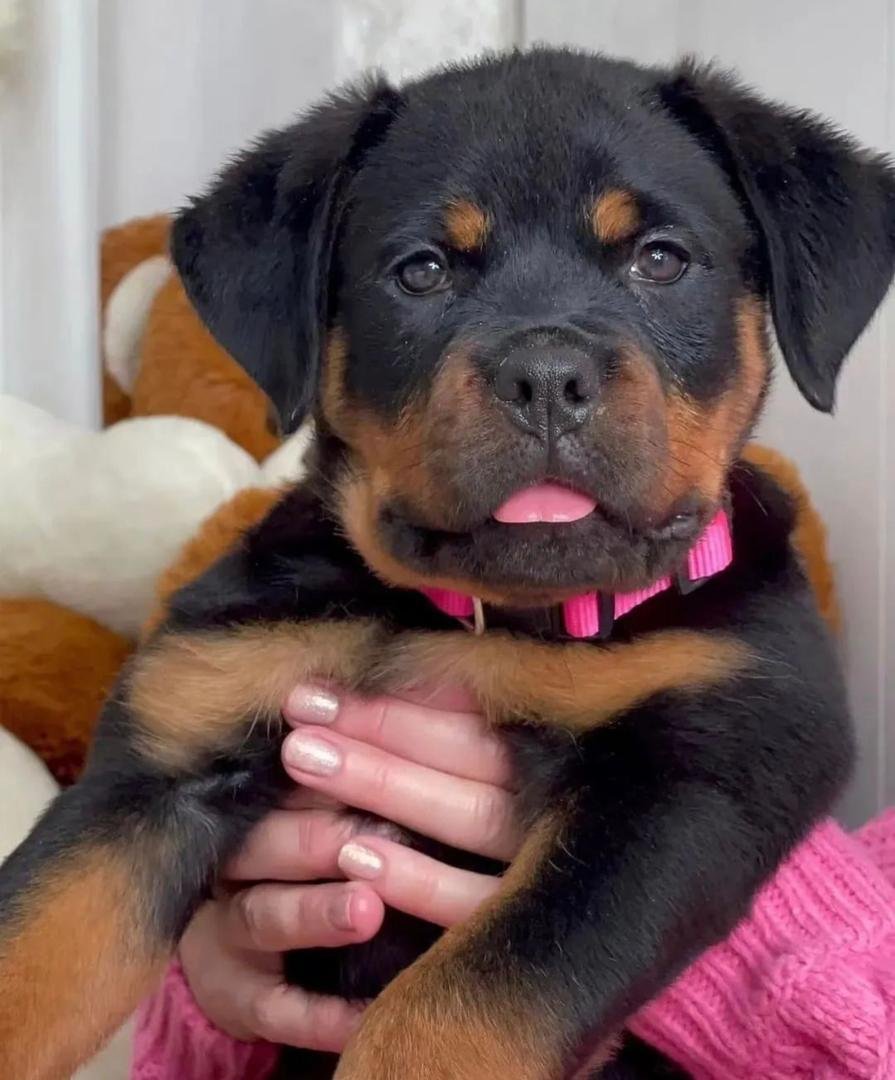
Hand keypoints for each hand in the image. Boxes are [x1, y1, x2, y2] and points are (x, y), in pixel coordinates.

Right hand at [179, 685, 517, 1050]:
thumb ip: (370, 743)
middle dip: (314, 830)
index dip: (328, 760)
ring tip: (368, 906)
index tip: (361, 743)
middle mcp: (236, 863)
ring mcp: (234, 935)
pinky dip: (321, 1013)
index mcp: (261, 801)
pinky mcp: (242, 998)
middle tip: (360, 827)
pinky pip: (278, 1010)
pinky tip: (363, 1015)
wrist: (236, 940)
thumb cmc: (300, 844)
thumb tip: (447, 675)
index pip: (286, 775)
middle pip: (266, 843)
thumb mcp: (318, 793)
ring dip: (317, 913)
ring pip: (265, 920)